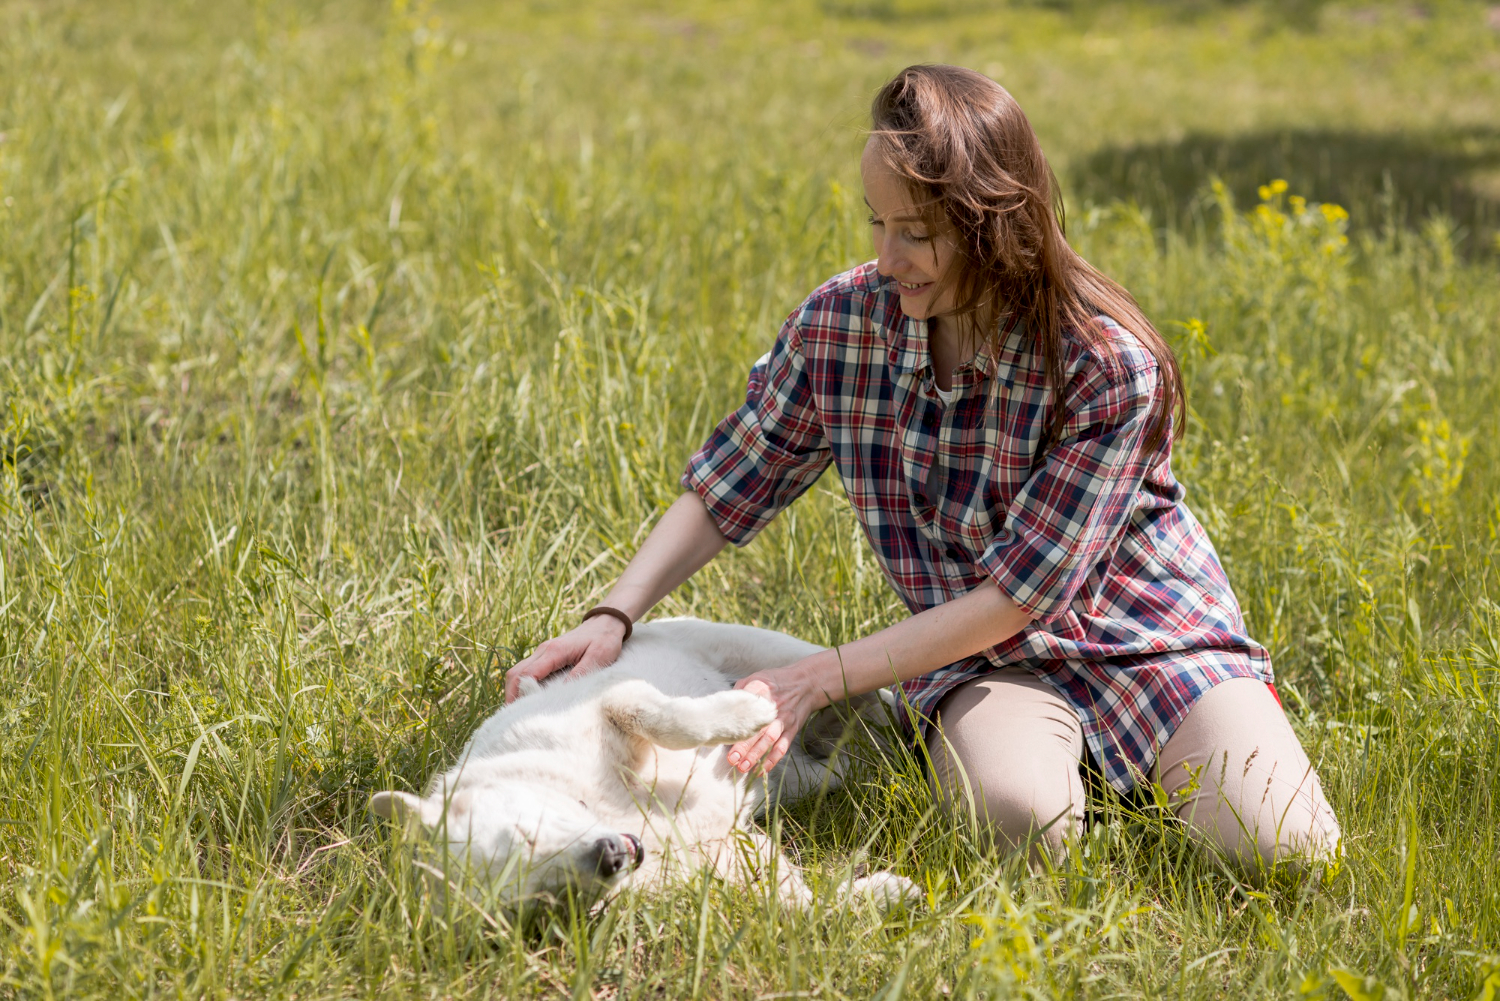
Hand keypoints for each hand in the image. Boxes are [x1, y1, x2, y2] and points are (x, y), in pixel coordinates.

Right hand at [504, 615, 627, 702]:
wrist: (606, 621)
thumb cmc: (604, 639)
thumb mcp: (599, 657)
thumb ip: (581, 673)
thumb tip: (561, 694)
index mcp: (554, 651)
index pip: (527, 674)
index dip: (520, 694)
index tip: (521, 714)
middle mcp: (543, 651)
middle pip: (516, 674)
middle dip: (511, 695)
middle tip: (516, 718)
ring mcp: (543, 652)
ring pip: (518, 672)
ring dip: (515, 691)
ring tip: (521, 712)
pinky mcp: (546, 656)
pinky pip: (527, 671)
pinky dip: (523, 685)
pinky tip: (530, 699)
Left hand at [725, 659, 826, 774]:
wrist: (806, 683)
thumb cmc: (776, 681)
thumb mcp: (757, 677)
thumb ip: (740, 690)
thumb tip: (724, 706)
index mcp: (761, 690)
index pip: (745, 707)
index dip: (735, 721)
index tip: (723, 734)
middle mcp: (773, 707)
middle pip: (758, 729)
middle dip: (744, 746)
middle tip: (732, 759)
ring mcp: (784, 720)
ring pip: (770, 740)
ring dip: (757, 756)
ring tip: (743, 767)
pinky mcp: (792, 729)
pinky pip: (782, 747)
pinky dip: (772, 760)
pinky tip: (761, 770)